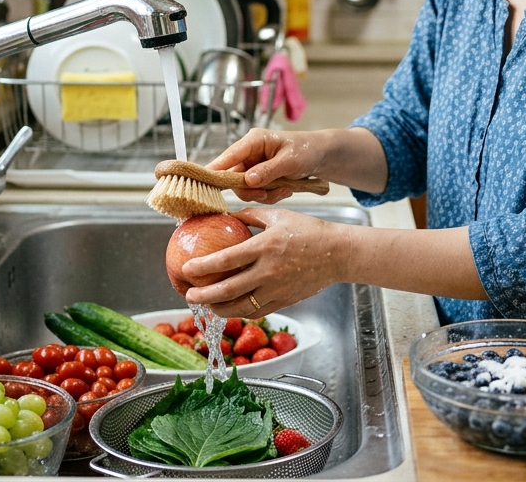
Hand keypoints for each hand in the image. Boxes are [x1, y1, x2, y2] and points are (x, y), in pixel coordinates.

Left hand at [181, 208, 344, 318]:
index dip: (204, 266)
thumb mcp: (278, 215)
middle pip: (229, 289)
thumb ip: (250, 215)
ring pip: (241, 306)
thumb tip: (226, 214)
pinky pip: (258, 311)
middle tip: (189, 295)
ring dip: (219, 309)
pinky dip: (241, 312)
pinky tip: (231, 309)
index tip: (187, 268)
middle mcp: (269, 270)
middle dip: (204, 295)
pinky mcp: (285, 300)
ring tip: (206, 306)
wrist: (338, 253)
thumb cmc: (309, 230)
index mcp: (265, 246)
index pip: (227, 259)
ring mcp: (277, 288)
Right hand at [208, 128, 325, 203]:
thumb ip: (268, 171)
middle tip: (266, 193)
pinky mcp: (260, 177)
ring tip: (284, 189)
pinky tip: (286, 189)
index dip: (216, 169)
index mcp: (254, 141)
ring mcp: (254, 166)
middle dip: (251, 189)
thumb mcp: (290, 161)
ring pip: (245, 188)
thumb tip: (248, 180)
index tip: (205, 182)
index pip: (229, 156)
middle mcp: (249, 153)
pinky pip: (257, 193)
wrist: (320, 156)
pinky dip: (271, 195)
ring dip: (264, 194)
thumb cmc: (306, 150)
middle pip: (234, 177)